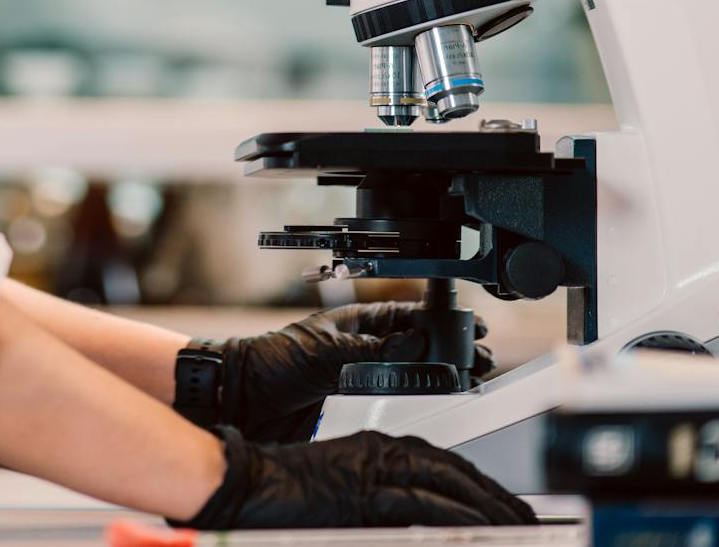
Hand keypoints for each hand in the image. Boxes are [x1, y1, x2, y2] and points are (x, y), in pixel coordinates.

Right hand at [174, 427, 535, 529]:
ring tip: (516, 527)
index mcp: (376, 449)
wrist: (244, 482)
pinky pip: (422, 503)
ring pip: (447, 485)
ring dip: (487, 507)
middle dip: (495, 497)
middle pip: (454, 472)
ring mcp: (373, 467)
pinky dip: (454, 515)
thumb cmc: (282, 495)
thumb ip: (381, 507)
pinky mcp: (363, 486)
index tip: (506, 506)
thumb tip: (419, 527)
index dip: (480, 486)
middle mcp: (380, 451)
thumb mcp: (343, 498)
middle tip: (528, 518)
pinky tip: (478, 528)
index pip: (443, 466)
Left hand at [221, 301, 493, 441]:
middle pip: (415, 344)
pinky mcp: (353, 402)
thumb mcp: (323, 351)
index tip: (464, 327)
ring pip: (408, 370)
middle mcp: (361, 346)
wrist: (240, 397)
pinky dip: (415, 395)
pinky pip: (392, 396)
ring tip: (468, 377)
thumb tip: (413, 344)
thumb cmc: (269, 360)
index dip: (437, 321)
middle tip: (478, 357)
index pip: (406, 316)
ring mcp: (359, 374)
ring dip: (437, 373)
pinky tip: (437, 397)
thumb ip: (371, 350)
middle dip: (447, 349)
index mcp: (355, 322)